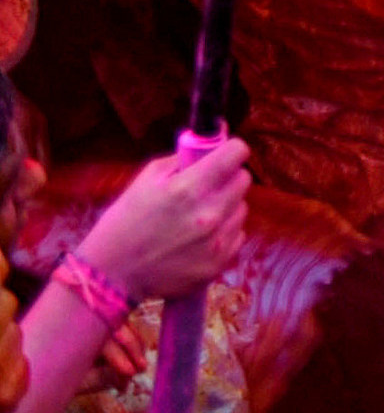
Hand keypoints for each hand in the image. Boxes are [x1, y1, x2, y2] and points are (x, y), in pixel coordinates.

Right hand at [74, 134, 248, 304]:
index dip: (231, 150)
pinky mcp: (220, 263)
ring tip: (196, 217)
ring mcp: (217, 240)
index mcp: (188, 188)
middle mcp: (209, 213)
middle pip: (244, 179)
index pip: (237, 153)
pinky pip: (237, 234)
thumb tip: (216, 137)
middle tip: (204, 188)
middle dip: (227, 178)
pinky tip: (198, 239)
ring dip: (226, 207)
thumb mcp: (146, 180)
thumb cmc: (124, 222)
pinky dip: (223, 233)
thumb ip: (183, 158)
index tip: (224, 154)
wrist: (111, 275)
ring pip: (242, 208)